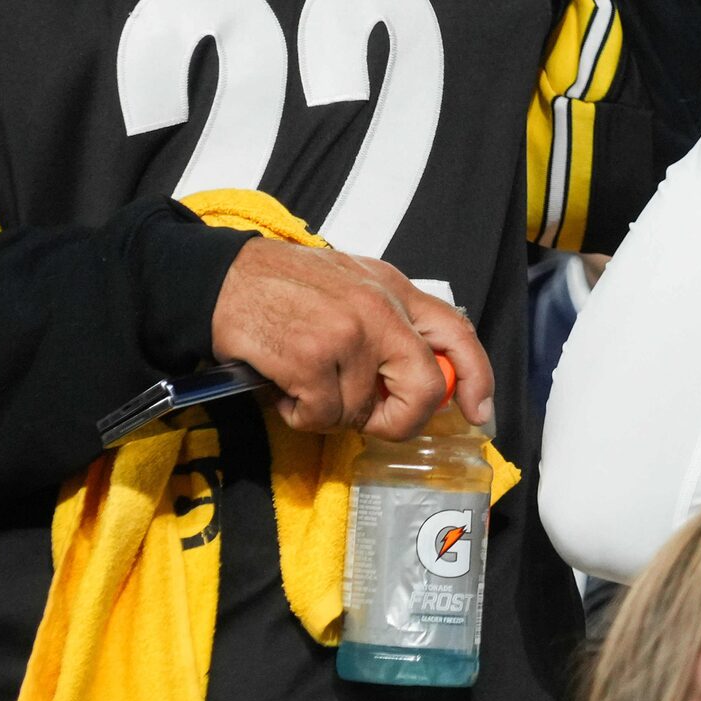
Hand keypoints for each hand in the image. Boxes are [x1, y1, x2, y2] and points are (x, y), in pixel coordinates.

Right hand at [209, 238, 491, 439]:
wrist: (222, 279)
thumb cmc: (287, 285)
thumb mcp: (355, 284)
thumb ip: (392, 322)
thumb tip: (427, 377)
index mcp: (396, 290)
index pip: (457, 334)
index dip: (477, 378)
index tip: (478, 411)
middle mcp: (381, 311)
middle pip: (426, 388)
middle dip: (403, 419)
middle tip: (373, 421)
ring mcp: (348, 336)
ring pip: (362, 411)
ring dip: (332, 413)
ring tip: (305, 382)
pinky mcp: (311, 359)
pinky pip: (322, 416)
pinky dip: (301, 415)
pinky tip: (286, 387)